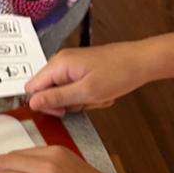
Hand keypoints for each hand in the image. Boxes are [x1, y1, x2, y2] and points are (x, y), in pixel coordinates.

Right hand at [25, 41, 150, 116]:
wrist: (141, 62)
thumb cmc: (119, 72)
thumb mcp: (86, 92)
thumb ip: (57, 98)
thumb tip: (33, 103)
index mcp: (58, 64)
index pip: (32, 88)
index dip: (44, 104)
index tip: (62, 110)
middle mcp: (62, 62)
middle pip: (47, 91)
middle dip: (65, 103)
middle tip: (84, 102)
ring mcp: (72, 66)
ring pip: (63, 93)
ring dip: (79, 101)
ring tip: (96, 96)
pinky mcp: (82, 70)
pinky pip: (75, 90)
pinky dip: (87, 96)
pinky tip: (101, 94)